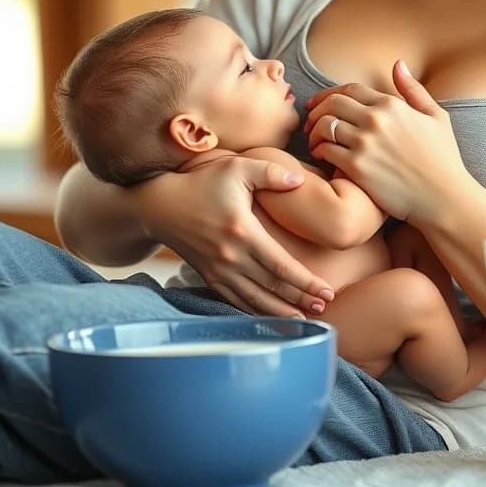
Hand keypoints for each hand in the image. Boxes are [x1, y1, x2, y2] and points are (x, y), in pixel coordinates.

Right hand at [132, 156, 334, 317]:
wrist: (159, 206)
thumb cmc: (201, 183)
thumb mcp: (237, 168)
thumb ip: (271, 172)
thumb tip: (300, 181)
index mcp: (243, 232)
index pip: (281, 266)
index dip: (306, 282)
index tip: (326, 291)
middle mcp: (231, 258)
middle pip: (272, 287)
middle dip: (301, 299)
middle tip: (325, 307)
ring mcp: (218, 271)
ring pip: (254, 300)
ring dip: (281, 312)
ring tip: (305, 318)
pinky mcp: (208, 277)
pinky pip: (235, 300)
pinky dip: (255, 311)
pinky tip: (270, 316)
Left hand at [304, 60, 468, 223]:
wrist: (444, 198)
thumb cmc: (442, 160)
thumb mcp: (436, 117)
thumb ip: (413, 90)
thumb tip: (398, 64)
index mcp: (392, 105)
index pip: (349, 89)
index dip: (328, 94)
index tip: (317, 104)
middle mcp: (376, 119)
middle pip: (332, 104)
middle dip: (316, 111)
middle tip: (310, 123)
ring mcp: (365, 143)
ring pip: (324, 126)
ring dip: (314, 132)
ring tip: (315, 142)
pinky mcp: (357, 167)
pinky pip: (325, 150)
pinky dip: (319, 151)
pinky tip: (323, 157)